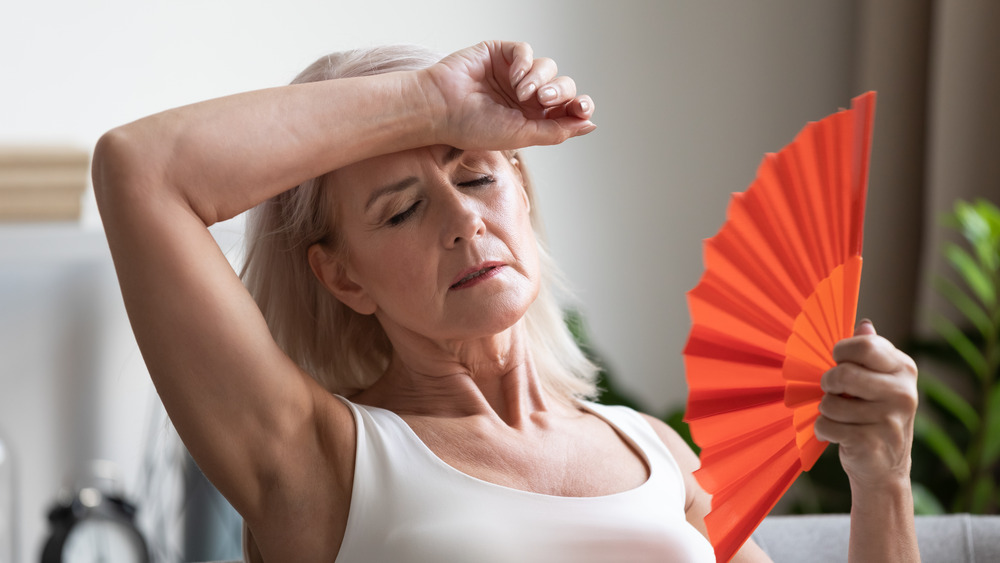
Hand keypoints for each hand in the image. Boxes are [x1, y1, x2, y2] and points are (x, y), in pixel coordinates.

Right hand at [420, 40, 595, 149]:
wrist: (441, 109)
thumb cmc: (473, 127)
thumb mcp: (522, 135)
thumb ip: (557, 131)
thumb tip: (590, 125)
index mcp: (532, 118)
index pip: (566, 108)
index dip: (579, 106)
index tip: (582, 108)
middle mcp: (525, 96)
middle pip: (561, 86)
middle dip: (559, 92)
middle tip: (543, 100)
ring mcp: (513, 73)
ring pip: (547, 67)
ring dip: (539, 79)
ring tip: (522, 92)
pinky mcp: (500, 54)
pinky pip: (526, 51)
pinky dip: (525, 63)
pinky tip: (514, 77)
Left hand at [814, 320, 918, 487]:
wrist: (885, 468)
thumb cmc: (874, 415)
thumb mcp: (878, 381)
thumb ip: (870, 353)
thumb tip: (863, 325)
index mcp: (904, 369)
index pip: (864, 345)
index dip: (841, 352)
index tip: (838, 362)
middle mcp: (903, 393)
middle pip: (843, 373)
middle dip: (828, 383)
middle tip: (833, 391)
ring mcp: (889, 419)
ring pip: (830, 403)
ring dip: (826, 411)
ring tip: (841, 418)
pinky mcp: (872, 443)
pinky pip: (826, 426)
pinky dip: (823, 430)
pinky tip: (838, 435)